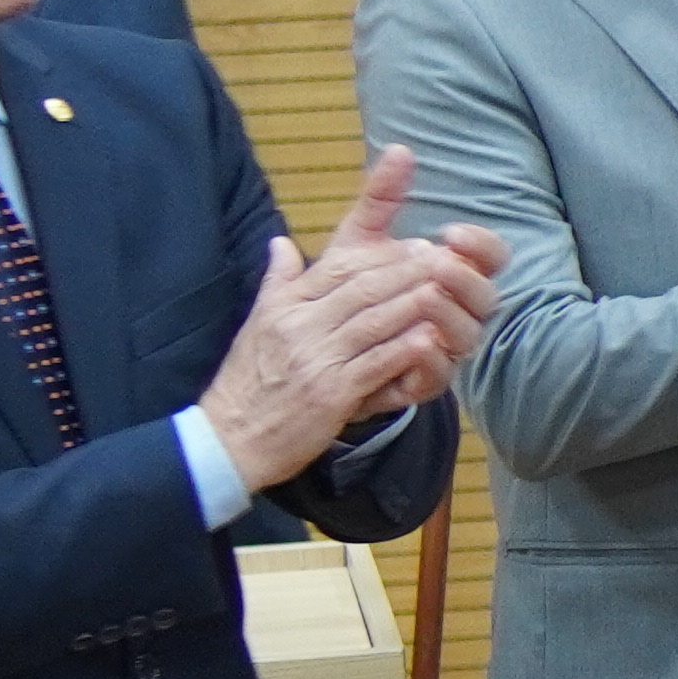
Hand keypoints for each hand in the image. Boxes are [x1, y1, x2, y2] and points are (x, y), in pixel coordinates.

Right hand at [199, 147, 500, 487]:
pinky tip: (431, 338)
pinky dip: (404, 350)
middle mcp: (298, 325)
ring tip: (447, 288)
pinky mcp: (330, 394)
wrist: (230, 437)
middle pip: (362, 287)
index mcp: (284, 305)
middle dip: (407, 269)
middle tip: (444, 258)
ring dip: (414, 302)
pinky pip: (375, 365)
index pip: (338, 266)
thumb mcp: (257, 323)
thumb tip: (281, 242)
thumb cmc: (249, 380)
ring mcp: (315, 359)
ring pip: (373, 320)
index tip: (416, 243)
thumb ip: (278, 281)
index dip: (381, 252)